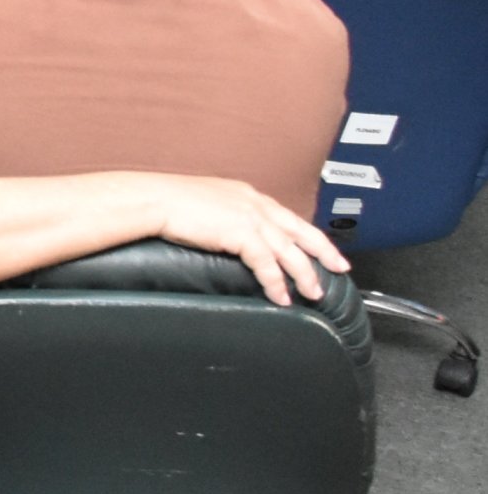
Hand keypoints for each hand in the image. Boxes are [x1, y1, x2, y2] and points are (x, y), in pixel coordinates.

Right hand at [152, 177, 345, 305]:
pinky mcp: (243, 234)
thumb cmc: (167, 201)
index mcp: (248, 196)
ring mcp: (252, 218)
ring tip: (314, 293)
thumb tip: (223, 232)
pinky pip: (268, 265)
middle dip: (324, 251)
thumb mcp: (204, 204)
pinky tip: (280, 297)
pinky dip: (276, 283)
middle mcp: (256, 204)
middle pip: (301, 232)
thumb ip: (222, 216)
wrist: (154, 199)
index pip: (287, 217)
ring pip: (290, 252)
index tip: (320, 247)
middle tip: (340, 268)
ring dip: (304, 275)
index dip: (307, 234)